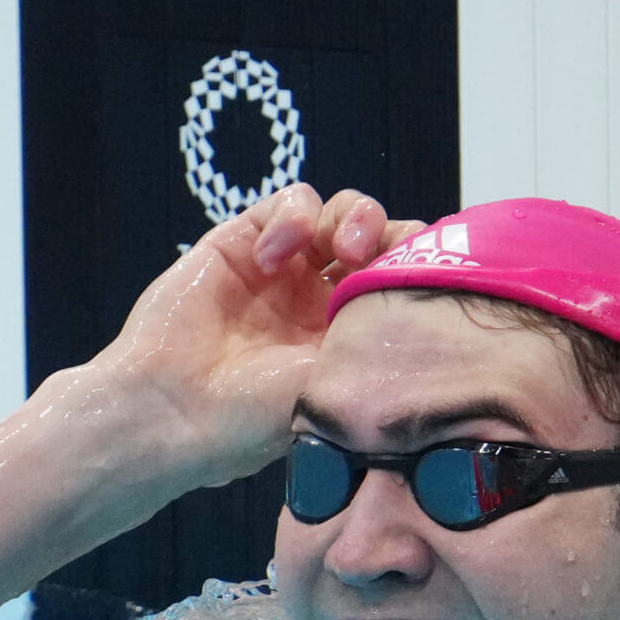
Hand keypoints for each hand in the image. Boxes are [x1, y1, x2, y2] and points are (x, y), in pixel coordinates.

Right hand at [93, 184, 422, 488]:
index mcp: (354, 333)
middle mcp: (323, 296)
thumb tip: (442, 308)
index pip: (406, 277)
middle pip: (381, 236)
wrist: (178, 411)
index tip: (426, 274)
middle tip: (375, 259)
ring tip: (338, 248)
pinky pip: (289, 202)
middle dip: (389, 235)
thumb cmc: (259, 416)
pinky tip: (271, 259)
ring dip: (351, 217)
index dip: (422, 264)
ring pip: (341, 210)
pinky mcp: (242, 241)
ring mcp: (285, 267)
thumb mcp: (342, 382)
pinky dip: (291, 219)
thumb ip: (384, 336)